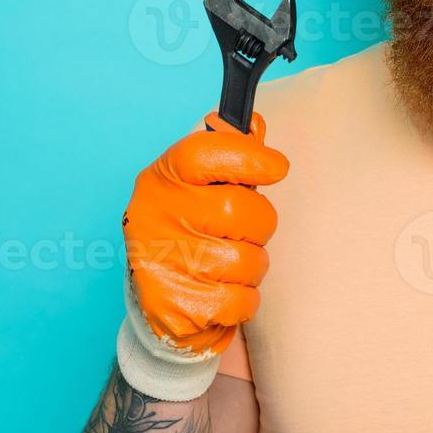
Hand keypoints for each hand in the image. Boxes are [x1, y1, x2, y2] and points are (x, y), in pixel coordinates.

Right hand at [122, 111, 288, 356]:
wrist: (164, 303)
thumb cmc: (192, 233)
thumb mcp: (199, 187)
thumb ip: (229, 156)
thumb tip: (256, 126)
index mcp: (162, 179)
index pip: (203, 152)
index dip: (248, 156)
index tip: (277, 167)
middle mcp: (155, 216)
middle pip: (240, 209)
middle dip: (258, 225)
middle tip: (241, 233)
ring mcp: (163, 262)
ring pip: (247, 258)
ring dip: (251, 266)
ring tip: (227, 266)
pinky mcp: (177, 306)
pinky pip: (242, 299)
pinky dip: (243, 300)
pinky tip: (221, 293)